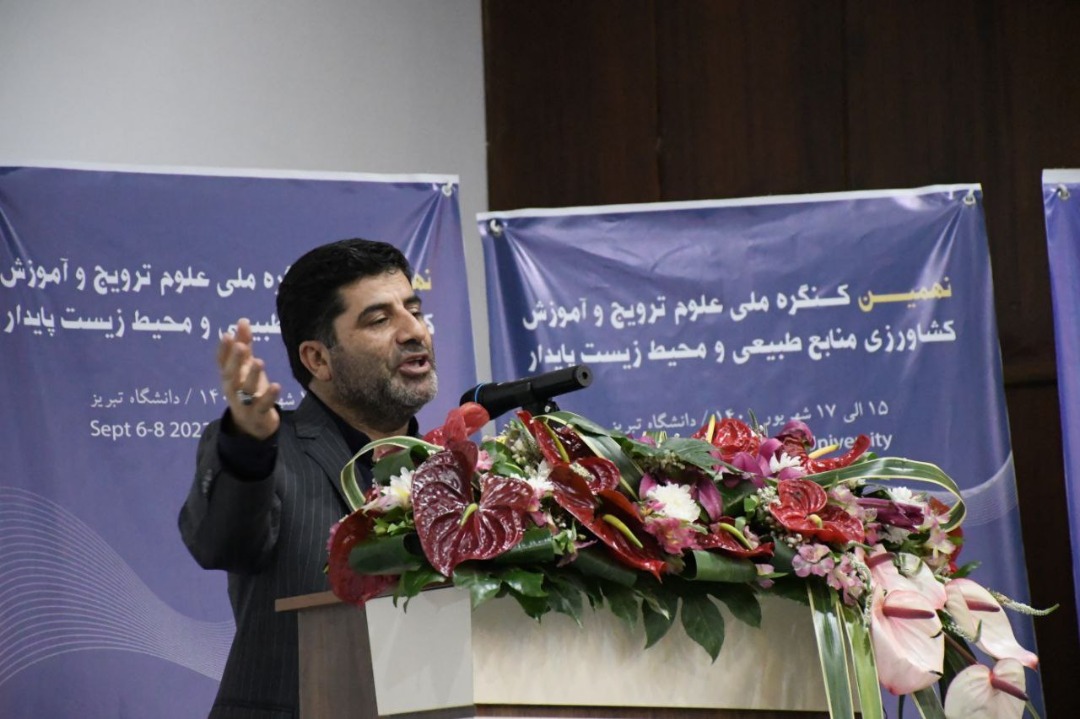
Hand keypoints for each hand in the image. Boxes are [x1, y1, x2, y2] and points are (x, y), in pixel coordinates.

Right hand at [218, 318, 280, 439]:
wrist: (253, 424)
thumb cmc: (248, 388)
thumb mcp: (246, 367)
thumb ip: (244, 344)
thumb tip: (242, 321)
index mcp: (229, 376)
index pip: (222, 362)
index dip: (223, 349)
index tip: (226, 335)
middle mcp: (233, 388)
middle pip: (230, 374)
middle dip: (235, 360)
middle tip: (240, 346)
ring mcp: (244, 402)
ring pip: (245, 389)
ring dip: (252, 376)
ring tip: (259, 361)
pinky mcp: (258, 414)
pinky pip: (263, 405)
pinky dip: (269, 396)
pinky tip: (276, 385)